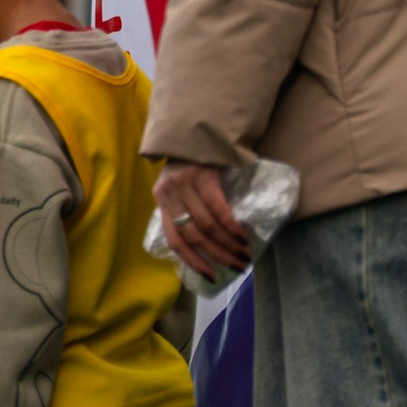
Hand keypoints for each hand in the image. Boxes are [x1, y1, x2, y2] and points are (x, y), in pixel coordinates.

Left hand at [154, 160, 249, 281]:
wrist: (196, 129)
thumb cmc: (193, 164)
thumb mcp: (181, 189)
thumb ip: (187, 211)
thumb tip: (208, 244)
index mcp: (162, 201)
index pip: (174, 240)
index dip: (193, 261)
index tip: (211, 276)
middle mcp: (169, 194)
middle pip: (193, 235)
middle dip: (217, 255)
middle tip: (237, 267)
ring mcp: (184, 184)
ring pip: (206, 225)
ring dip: (227, 244)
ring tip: (244, 255)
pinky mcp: (202, 175)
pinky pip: (217, 207)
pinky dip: (231, 226)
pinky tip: (242, 236)